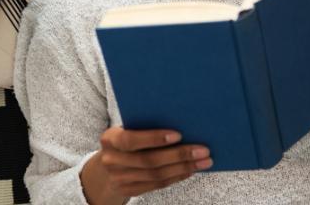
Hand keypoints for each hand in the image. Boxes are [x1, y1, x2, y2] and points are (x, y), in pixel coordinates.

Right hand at [81, 127, 211, 203]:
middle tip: (202, 149)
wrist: (105, 164)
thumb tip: (177, 118)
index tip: (178, 134)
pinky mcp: (128, 191)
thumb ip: (142, 125)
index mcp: (109, 139)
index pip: (131, 140)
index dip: (154, 138)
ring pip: (156, 175)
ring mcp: (119, 179)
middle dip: (179, 155)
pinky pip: (157, 185)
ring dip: (183, 167)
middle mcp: (111, 161)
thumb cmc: (123, 137)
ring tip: (203, 160)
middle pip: (148, 161)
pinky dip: (176, 176)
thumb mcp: (125, 128)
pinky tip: (190, 169)